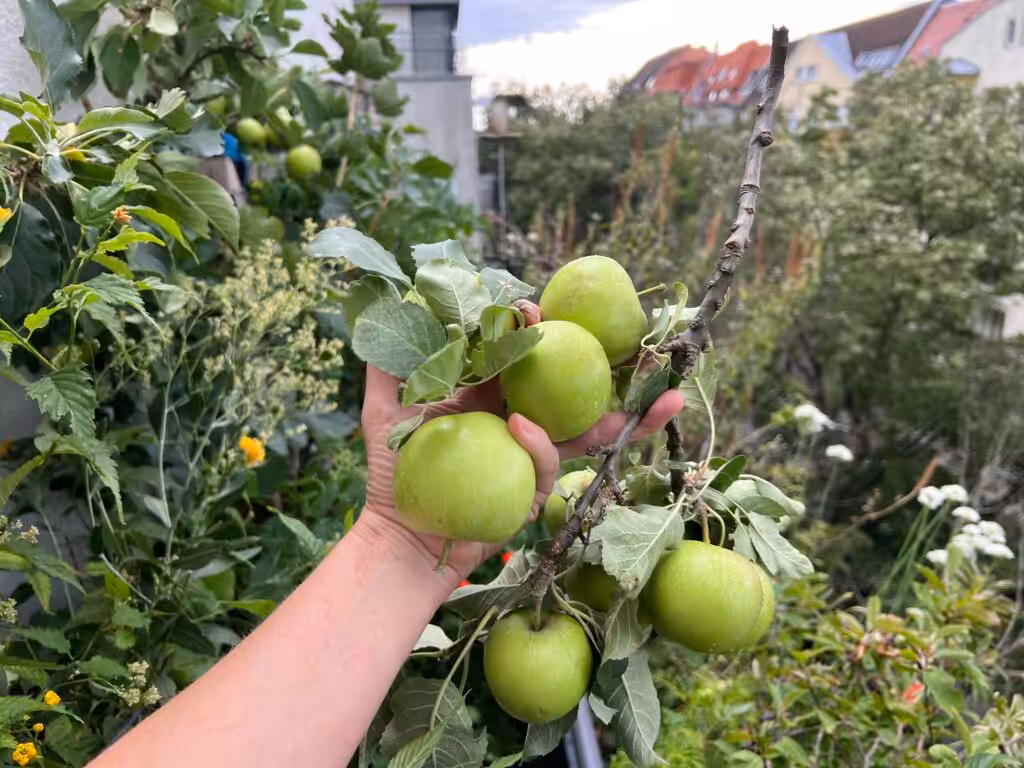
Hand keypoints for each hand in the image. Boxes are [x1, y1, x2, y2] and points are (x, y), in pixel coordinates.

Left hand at [357, 302, 684, 580]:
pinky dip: (540, 444)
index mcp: (494, 393)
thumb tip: (389, 309)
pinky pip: (548, 462)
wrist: (401, 536)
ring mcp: (533, 455)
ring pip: (589, 430)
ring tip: (667, 396)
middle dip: (616, 369)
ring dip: (628, 415)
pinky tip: (522, 426)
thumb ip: (387, 365)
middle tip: (644, 345)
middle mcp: (522, 418)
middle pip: (577, 389)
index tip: (534, 307)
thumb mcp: (385, 409)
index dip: (539, 330)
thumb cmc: (394, 471)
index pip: (528, 355)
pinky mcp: (535, 490)